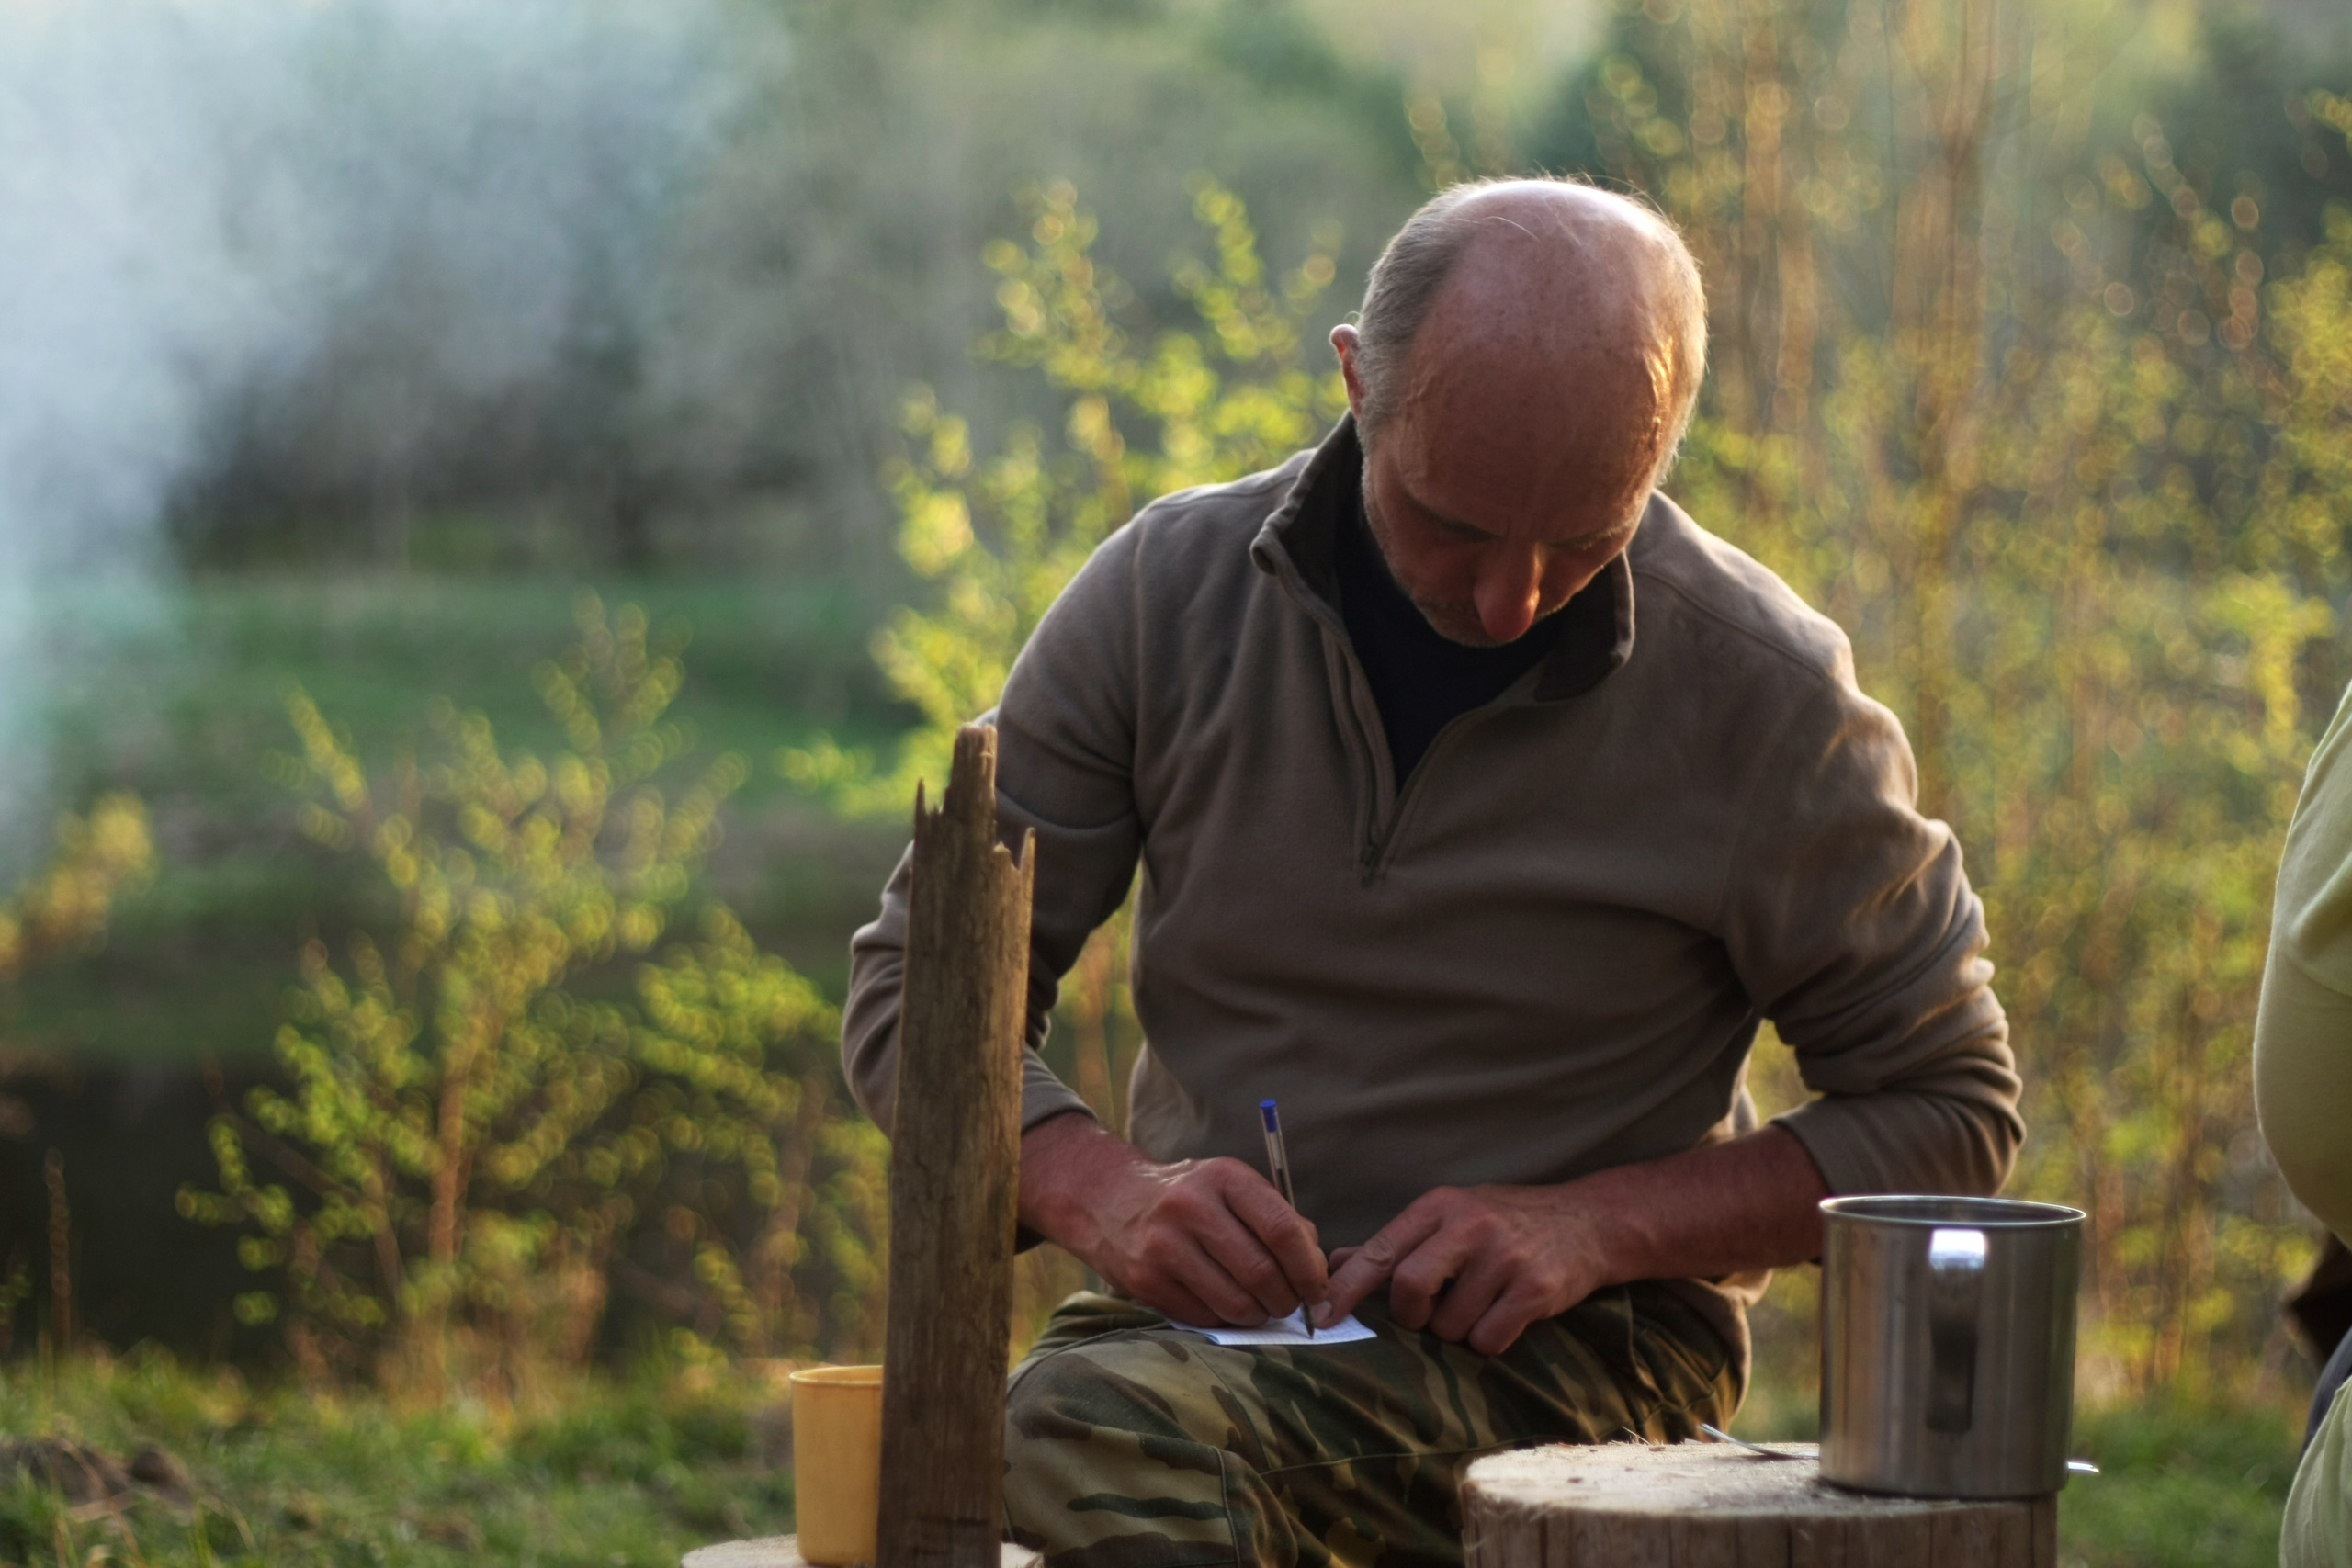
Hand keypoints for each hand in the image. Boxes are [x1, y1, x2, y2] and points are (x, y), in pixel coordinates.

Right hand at [1021, 1113, 1327, 1327]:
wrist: (1109, 1201)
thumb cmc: (1189, 1198)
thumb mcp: (1231, 1188)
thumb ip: (1278, 1220)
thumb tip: (1316, 1269)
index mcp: (1224, 1177)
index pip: (1282, 1230)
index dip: (1309, 1269)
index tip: (1318, 1289)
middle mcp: (1191, 1207)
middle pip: (1261, 1272)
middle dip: (1287, 1300)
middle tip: (1291, 1305)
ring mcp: (1164, 1245)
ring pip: (1235, 1302)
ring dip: (1258, 1316)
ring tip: (1260, 1308)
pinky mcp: (1145, 1279)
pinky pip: (1204, 1317)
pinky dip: (1225, 1321)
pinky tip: (1224, 1307)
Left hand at [1317, 1184, 1603, 1355]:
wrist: (1589, 1222)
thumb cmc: (1507, 1222)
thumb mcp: (1451, 1216)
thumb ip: (1396, 1243)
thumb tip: (1334, 1261)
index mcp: (1440, 1206)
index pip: (1379, 1250)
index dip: (1345, 1288)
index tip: (1320, 1317)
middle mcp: (1469, 1225)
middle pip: (1410, 1289)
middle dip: (1413, 1315)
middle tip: (1433, 1311)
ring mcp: (1504, 1257)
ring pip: (1449, 1325)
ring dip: (1458, 1329)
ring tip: (1483, 1303)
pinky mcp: (1535, 1290)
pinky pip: (1488, 1340)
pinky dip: (1490, 1339)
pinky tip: (1506, 1315)